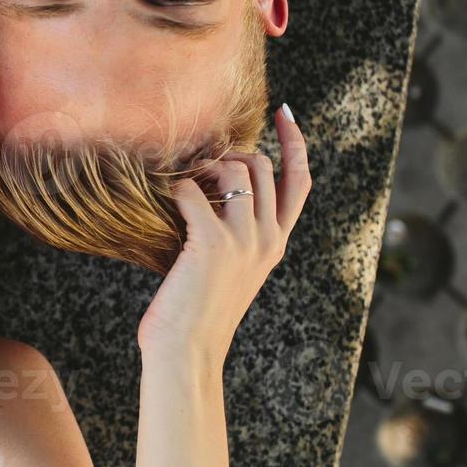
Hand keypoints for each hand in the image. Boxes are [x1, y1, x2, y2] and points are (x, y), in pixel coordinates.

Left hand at [136, 105, 310, 371]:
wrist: (187, 353)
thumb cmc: (197, 314)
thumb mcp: (229, 271)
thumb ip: (233, 236)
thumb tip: (208, 197)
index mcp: (276, 244)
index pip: (300, 182)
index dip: (296, 143)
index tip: (285, 113)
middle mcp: (267, 238)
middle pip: (264, 167)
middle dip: (233, 154)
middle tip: (203, 163)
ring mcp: (243, 240)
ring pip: (237, 171)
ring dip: (206, 167)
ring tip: (185, 185)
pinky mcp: (211, 243)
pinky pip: (193, 191)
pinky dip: (177, 189)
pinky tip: (166, 200)